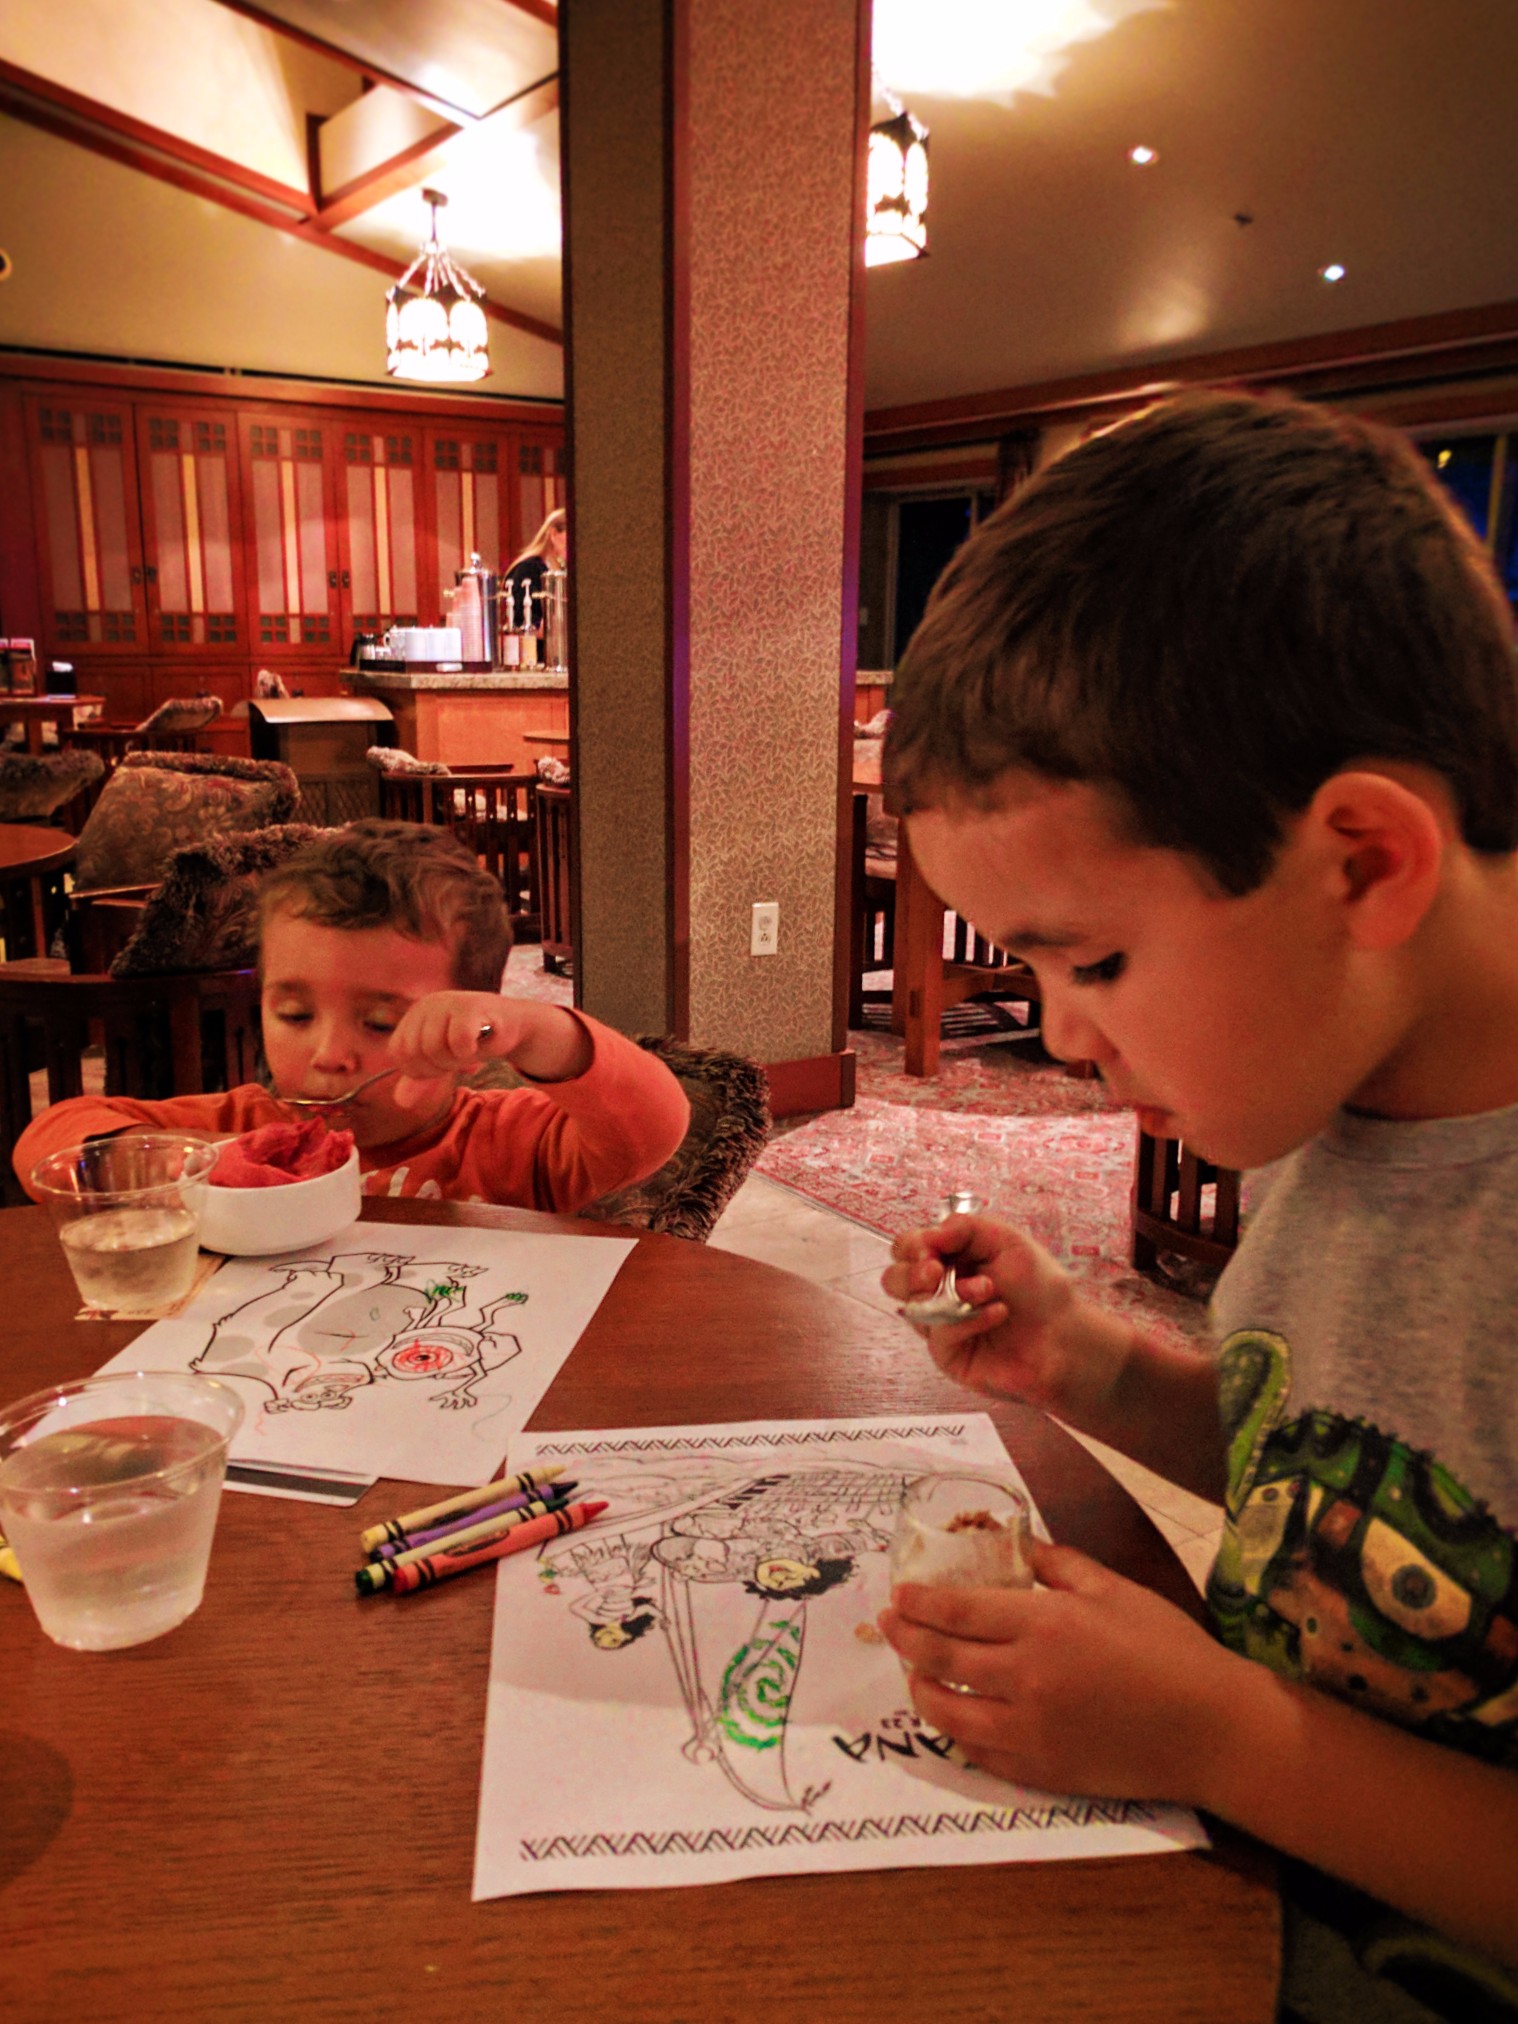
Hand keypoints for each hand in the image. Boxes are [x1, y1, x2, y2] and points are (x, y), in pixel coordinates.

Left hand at [385, 991, 519, 1111]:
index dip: (419, 1069)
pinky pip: (458, 1043)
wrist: (511, 1024)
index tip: (442, 1065)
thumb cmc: (474, 1041)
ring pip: (434, 1050)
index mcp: (415, 1015)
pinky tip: (480, 1044)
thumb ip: (422, 1079)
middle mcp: (427, 1005)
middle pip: (414, 1053)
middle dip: (438, 1067)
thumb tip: (401, 1102)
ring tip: (470, 1051)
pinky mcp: (470, 1007)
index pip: (398, 1052)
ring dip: (456, 1061)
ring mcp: (447, 1003)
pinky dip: (470, 1052)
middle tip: (460, 1058)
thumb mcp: (443, 1061)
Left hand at [878, 1539, 1237, 1803]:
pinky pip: (978, 1754)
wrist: (1210, 1729)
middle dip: (904, 1639)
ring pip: (947, 1713)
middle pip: (940, 1659)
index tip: (897, 1595)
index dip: (919, 1603)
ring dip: (919, 1689)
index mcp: (1044, 1624)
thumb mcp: (1113, 1589)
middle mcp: (1025, 1678)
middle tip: (888, 1625)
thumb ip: (1058, 1563)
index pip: (958, 1611)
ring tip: (913, 1672)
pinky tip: (954, 1716)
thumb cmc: (1167, 1648)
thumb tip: (1018, 1542)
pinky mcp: (1039, 1772)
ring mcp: (1029, 1732)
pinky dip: (956, 1732)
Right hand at [882, 1213, 1117, 1417]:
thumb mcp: (1006, 1240)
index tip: (932, 1248)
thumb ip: (965, 1227)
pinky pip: (939, 1336)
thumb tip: (928, 1235)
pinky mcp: (948, 1354)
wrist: (1064, 1334)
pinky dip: (969, 1320)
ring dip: (951, 1294)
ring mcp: (939, 1325)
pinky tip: (998, 1313)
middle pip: (892, 1279)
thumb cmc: (1039, 1287)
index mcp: (948, 1259)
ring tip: (988, 1290)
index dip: (911, 1246)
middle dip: (911, 1273)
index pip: (906, 1248)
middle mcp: (937, 1291)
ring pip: (912, 1308)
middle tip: (936, 1271)